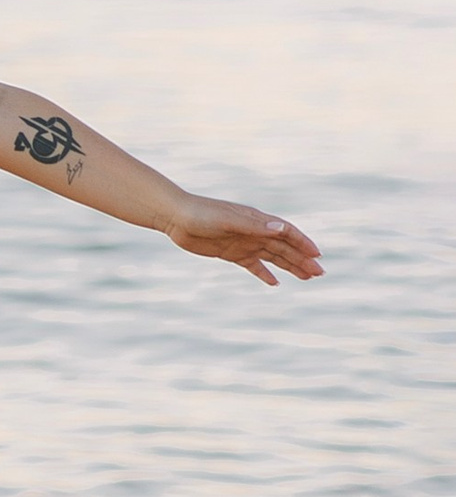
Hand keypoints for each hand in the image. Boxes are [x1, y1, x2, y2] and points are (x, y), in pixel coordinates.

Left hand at [169, 201, 320, 285]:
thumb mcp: (230, 220)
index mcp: (257, 221)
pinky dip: (265, 274)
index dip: (303, 243)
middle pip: (284, 248)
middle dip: (302, 259)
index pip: (287, 233)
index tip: (318, 256)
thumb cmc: (202, 214)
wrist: (176, 217)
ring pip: (273, 257)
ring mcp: (244, 243)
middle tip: (320, 273)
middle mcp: (255, 232)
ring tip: (307, 277)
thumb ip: (255, 226)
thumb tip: (282, 228)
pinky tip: (276, 283)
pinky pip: (253, 265)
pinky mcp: (232, 253)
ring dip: (290, 266)